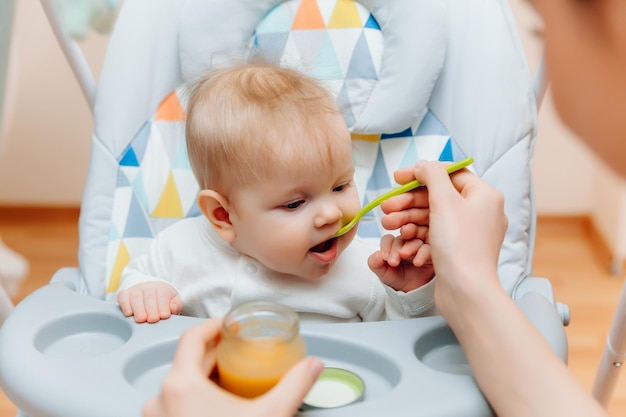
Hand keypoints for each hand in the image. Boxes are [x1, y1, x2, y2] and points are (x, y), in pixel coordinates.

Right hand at [117, 282, 182, 322]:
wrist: (149, 289)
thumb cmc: (162, 298)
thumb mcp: (173, 300)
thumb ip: (176, 305)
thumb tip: (173, 308)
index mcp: (162, 288)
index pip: (163, 296)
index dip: (163, 306)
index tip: (164, 315)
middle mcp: (148, 287)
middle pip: (149, 298)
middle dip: (151, 309)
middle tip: (153, 319)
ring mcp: (135, 290)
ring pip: (136, 298)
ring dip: (138, 309)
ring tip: (141, 319)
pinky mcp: (124, 294)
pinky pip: (123, 297)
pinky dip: (125, 305)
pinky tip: (129, 313)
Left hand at [143, 319, 324, 416]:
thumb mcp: (270, 416)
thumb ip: (294, 386)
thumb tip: (312, 366)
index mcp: (181, 384)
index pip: (192, 338)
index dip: (213, 325)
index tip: (228, 325)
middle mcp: (160, 398)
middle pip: (189, 361)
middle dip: (216, 355)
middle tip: (240, 354)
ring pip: (182, 384)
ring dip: (206, 378)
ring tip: (231, 381)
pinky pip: (176, 404)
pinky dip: (196, 398)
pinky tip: (217, 406)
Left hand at [368, 230, 433, 291]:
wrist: (410, 291)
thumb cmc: (396, 278)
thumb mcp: (382, 272)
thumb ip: (375, 262)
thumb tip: (377, 255)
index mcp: (394, 244)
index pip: (389, 239)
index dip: (386, 247)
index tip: (385, 259)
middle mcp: (407, 242)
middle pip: (403, 235)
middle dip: (397, 245)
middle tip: (393, 260)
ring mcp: (420, 246)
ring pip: (416, 240)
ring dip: (410, 247)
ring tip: (404, 256)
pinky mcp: (431, 253)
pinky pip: (429, 249)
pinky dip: (423, 253)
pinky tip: (417, 262)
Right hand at [380, 161, 507, 317]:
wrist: (466, 291)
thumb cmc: (459, 245)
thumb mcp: (444, 201)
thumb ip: (432, 175)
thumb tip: (424, 165)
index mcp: (485, 195)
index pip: (450, 173)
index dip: (422, 173)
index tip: (398, 178)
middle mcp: (481, 211)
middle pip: (439, 196)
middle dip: (408, 200)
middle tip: (387, 206)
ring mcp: (470, 232)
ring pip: (434, 216)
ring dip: (408, 217)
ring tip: (387, 223)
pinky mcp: (460, 249)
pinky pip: (436, 233)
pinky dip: (418, 233)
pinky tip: (402, 238)